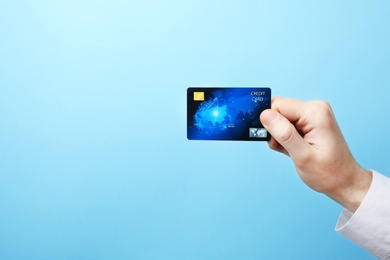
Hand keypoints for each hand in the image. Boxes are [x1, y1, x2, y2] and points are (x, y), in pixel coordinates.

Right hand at [260, 97, 371, 211]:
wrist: (345, 182)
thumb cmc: (329, 173)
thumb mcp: (302, 156)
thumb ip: (283, 134)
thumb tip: (265, 115)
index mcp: (315, 113)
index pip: (278, 105)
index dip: (270, 123)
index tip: (274, 141)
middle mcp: (315, 108)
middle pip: (278, 110)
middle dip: (274, 130)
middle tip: (283, 148)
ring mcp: (313, 114)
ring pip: (281, 118)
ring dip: (279, 136)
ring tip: (291, 151)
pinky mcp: (310, 121)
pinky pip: (287, 123)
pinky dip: (285, 137)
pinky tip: (293, 149)